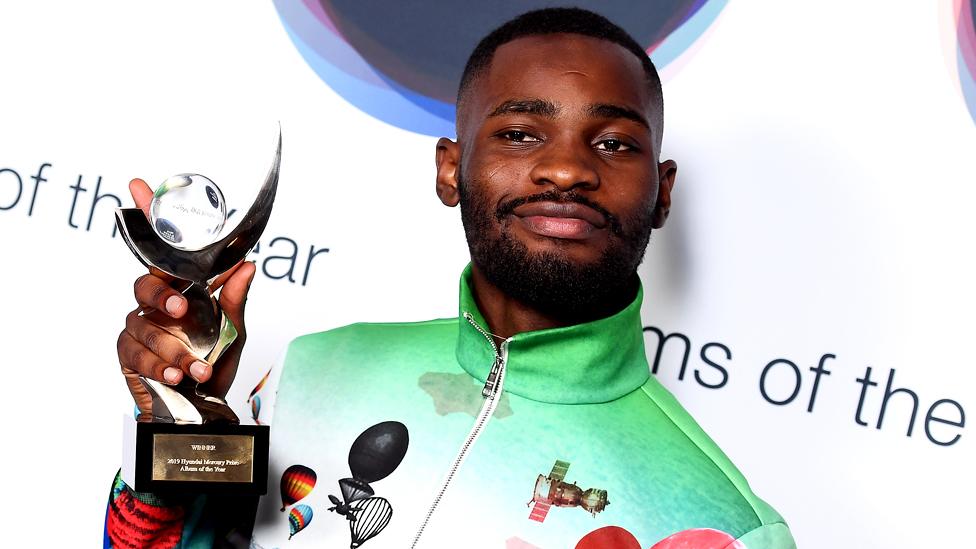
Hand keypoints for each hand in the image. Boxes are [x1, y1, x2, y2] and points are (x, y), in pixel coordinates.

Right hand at [117, 178, 255, 414]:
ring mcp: (140, 327)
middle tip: (182, 310)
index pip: (164, 249)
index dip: (149, 215)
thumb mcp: (234, 330)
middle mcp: (156, 303)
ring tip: (198, 367)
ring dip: (174, 348)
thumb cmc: (216, 362)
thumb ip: (235, 299)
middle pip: (145, 283)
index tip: (139, 185)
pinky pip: (136, 353)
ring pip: (144, 325)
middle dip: (162, 296)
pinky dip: (159, 365)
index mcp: (181, 288)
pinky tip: (177, 375)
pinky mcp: (128, 354)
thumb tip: (248, 265)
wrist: (204, 407)